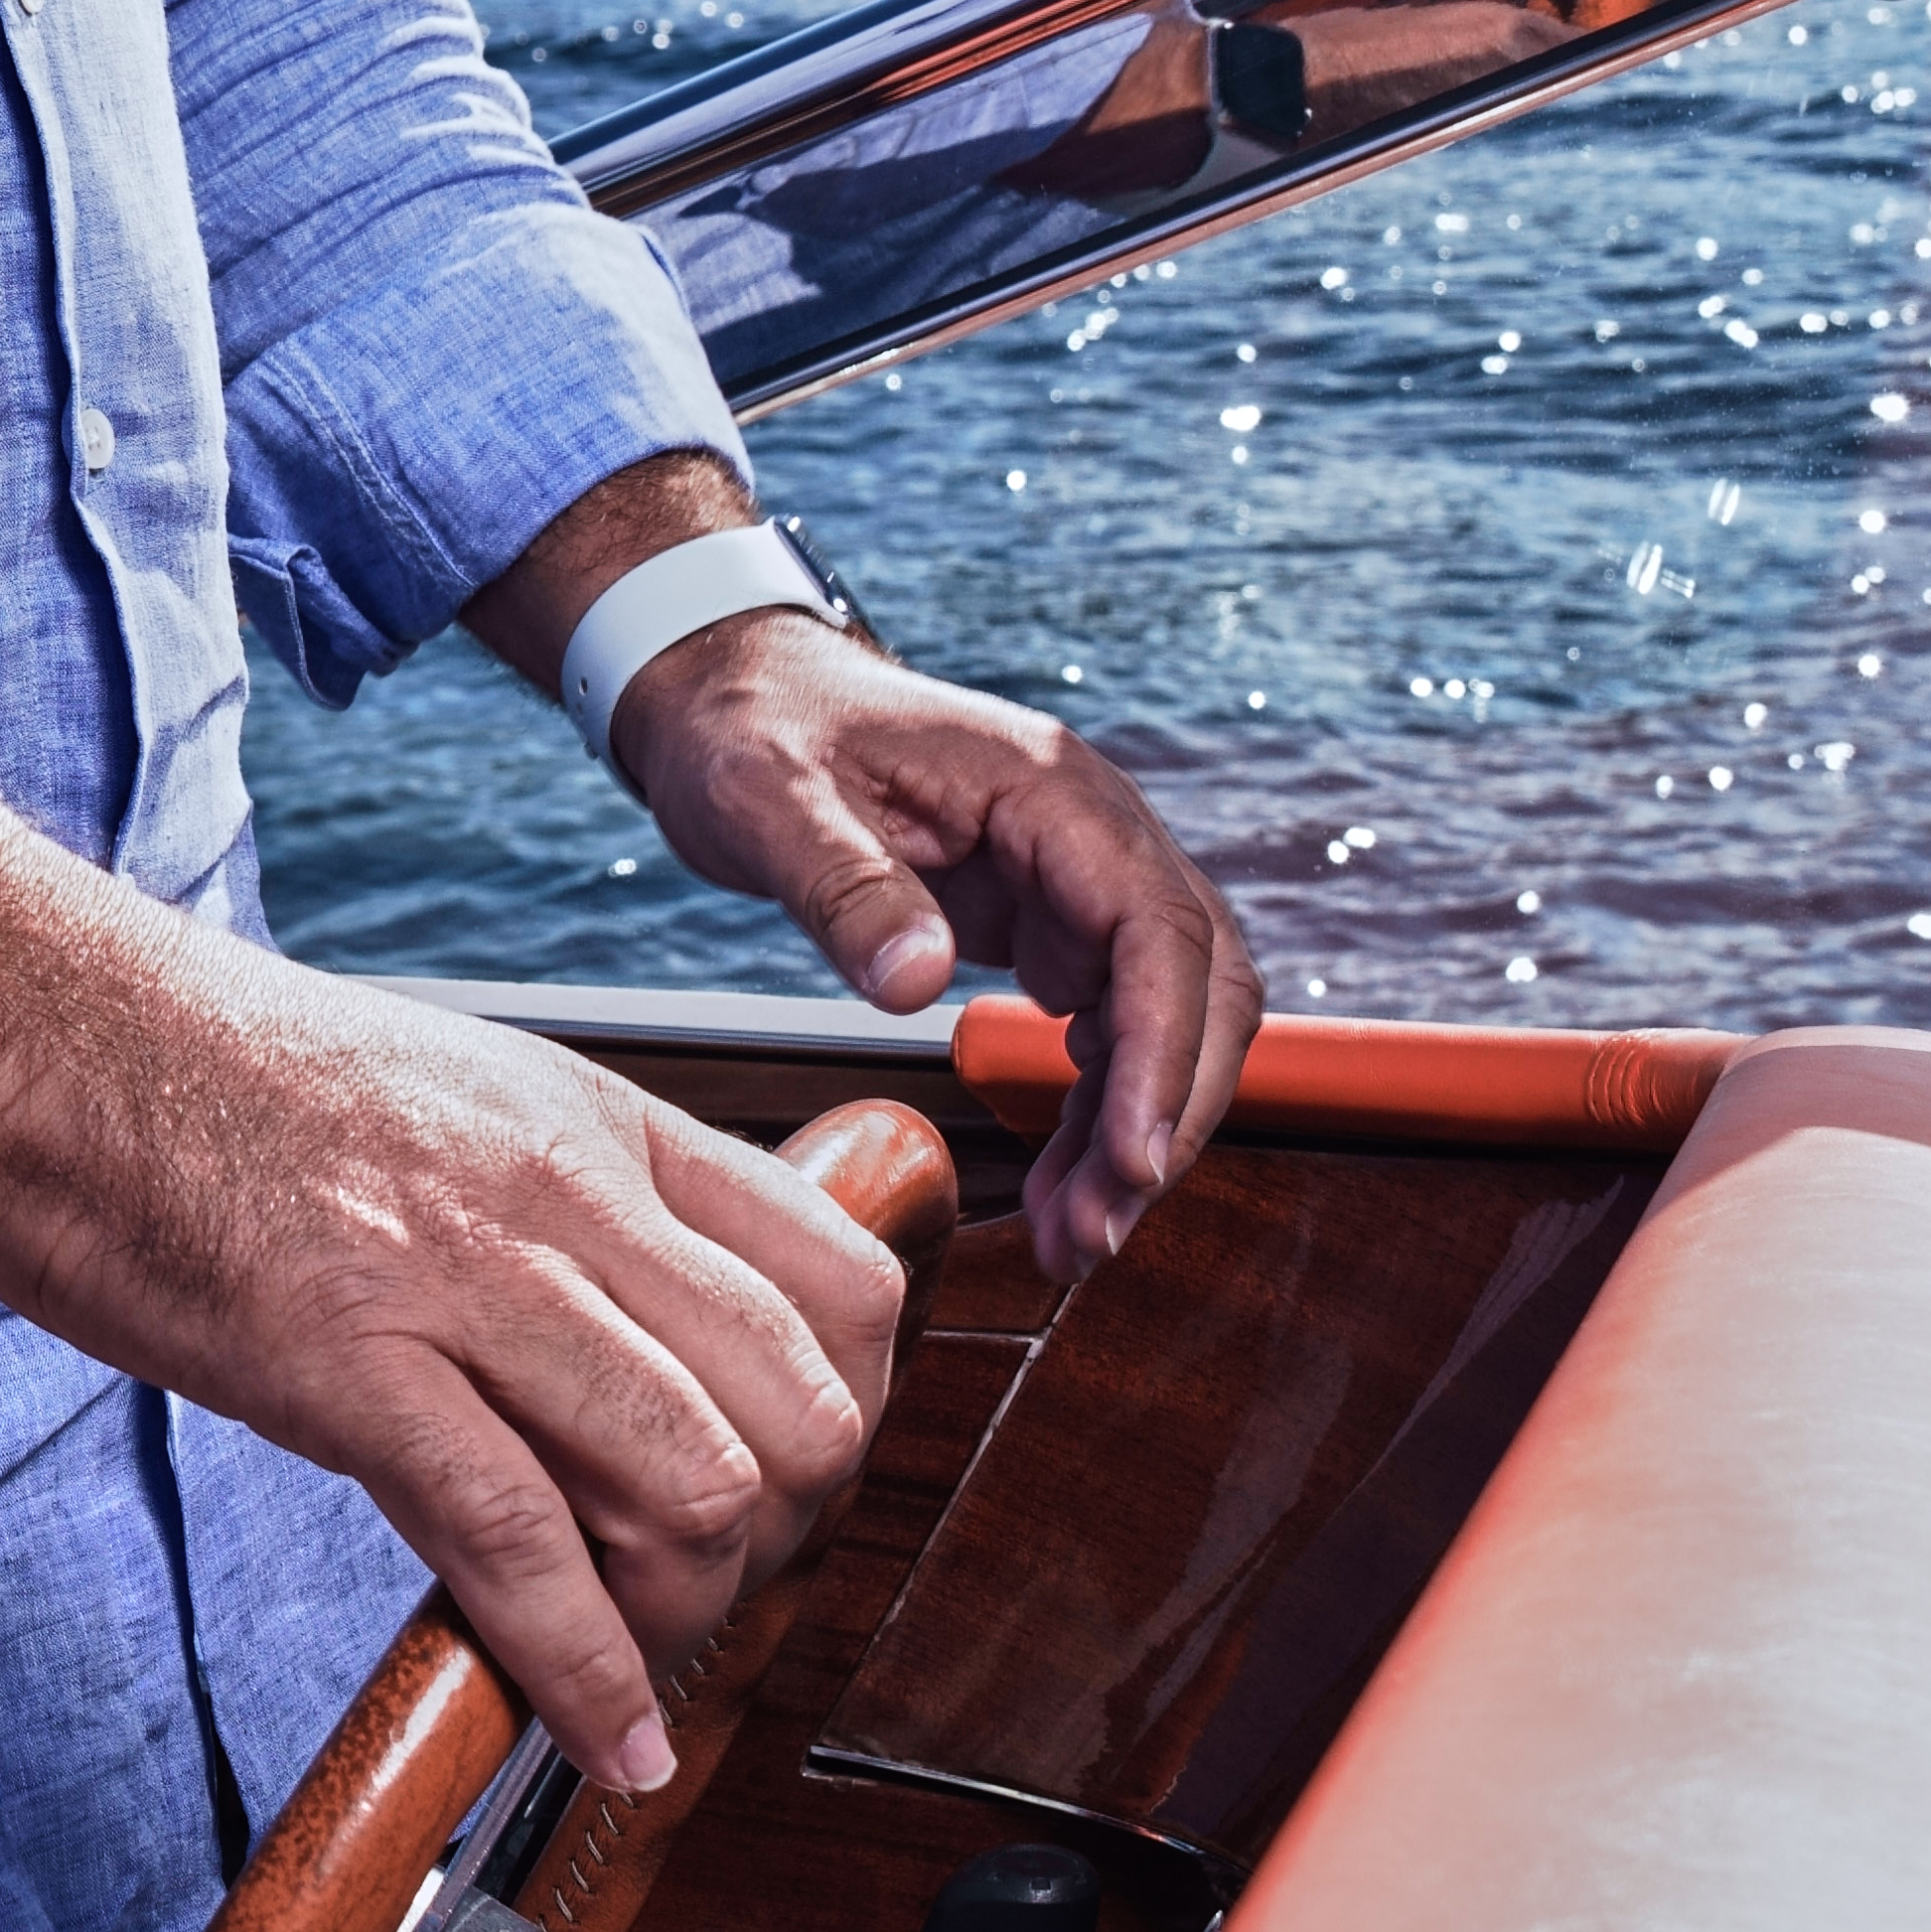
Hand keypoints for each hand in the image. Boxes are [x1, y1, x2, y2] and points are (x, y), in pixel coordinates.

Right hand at [0, 633, 925, 1796]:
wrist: (22, 1021)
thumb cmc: (198, 1072)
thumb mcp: (444, 1093)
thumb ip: (561, 1199)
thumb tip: (635, 1326)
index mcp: (597, 1121)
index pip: (845, 1280)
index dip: (844, 1419)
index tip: (781, 1489)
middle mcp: (562, 1192)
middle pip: (800, 1405)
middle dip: (782, 1538)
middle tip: (703, 1589)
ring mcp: (459, 1275)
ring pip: (695, 1478)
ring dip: (687, 1609)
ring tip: (632, 1654)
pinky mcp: (345, 1362)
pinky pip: (522, 1542)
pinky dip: (585, 1669)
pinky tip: (599, 1737)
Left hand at [601, 610, 1259, 1284]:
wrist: (734, 693)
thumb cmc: (752, 728)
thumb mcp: (768, 799)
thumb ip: (844, 887)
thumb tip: (917, 982)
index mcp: (1048, 790)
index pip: (1157, 928)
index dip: (1162, 1051)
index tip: (1131, 1159)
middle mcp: (1091, 832)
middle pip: (1196, 983)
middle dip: (1164, 1114)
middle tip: (1094, 1230)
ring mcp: (1078, 879)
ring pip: (1166, 1017)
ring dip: (1135, 1128)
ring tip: (1075, 1237)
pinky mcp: (1050, 921)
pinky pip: (1112, 1027)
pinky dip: (1097, 1109)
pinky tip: (1060, 1183)